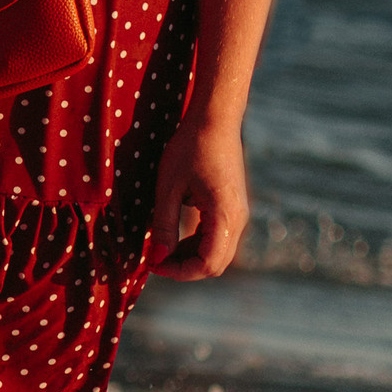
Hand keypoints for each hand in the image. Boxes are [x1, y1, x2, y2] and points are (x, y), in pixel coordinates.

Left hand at [147, 112, 249, 280]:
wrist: (214, 120)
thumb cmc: (189, 148)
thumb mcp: (168, 188)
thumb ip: (164, 225)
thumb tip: (157, 258)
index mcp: (226, 215)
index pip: (209, 264)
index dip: (180, 271)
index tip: (153, 263)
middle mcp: (238, 219)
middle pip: (216, 264)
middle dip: (184, 267)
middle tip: (154, 258)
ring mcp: (238, 214)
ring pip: (217, 253)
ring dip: (189, 257)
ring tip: (160, 246)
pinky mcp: (232, 208)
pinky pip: (217, 238)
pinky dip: (196, 244)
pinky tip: (174, 235)